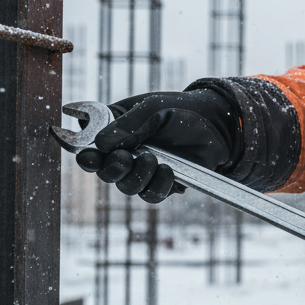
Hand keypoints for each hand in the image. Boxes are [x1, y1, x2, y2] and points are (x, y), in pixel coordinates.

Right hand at [75, 89, 238, 202]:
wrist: (217, 122)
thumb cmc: (181, 109)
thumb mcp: (151, 109)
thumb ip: (126, 125)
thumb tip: (102, 144)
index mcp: (115, 131)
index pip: (92, 149)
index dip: (87, 157)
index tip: (90, 157)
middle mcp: (127, 153)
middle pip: (106, 173)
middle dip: (113, 169)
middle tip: (126, 158)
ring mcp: (145, 170)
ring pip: (127, 187)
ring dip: (136, 176)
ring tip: (152, 159)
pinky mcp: (164, 183)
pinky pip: (152, 194)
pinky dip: (157, 185)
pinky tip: (167, 170)